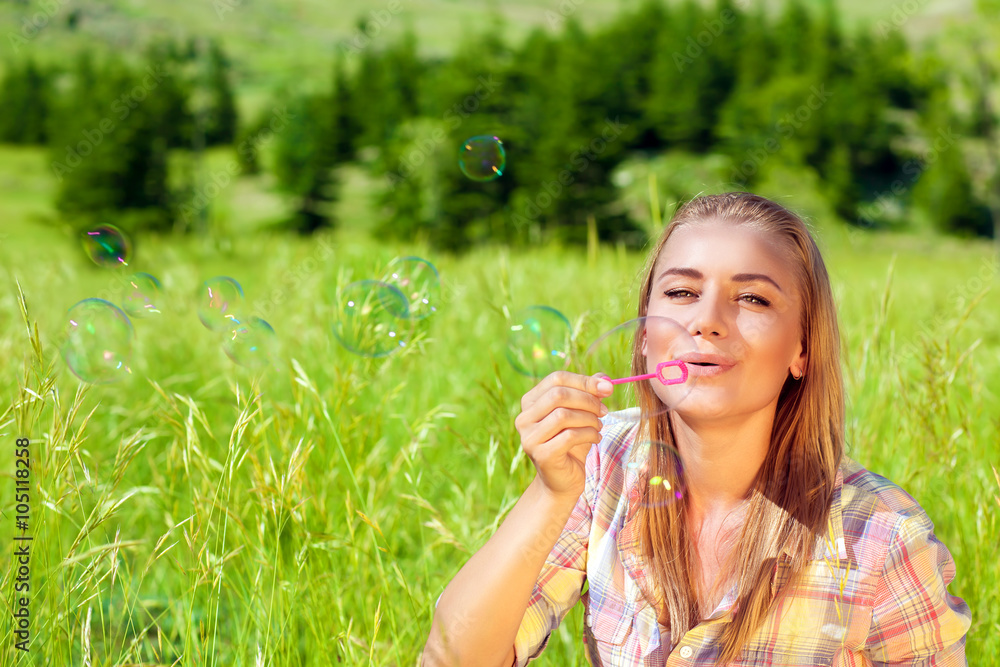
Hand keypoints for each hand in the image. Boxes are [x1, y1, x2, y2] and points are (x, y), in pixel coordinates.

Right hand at [514, 371, 612, 500]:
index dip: (584, 381)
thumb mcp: (581, 414)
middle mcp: (524, 418)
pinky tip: (596, 438)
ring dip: (589, 419)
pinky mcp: (541, 454)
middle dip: (588, 400)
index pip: (556, 379)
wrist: (563, 480)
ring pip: (563, 415)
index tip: (608, 388)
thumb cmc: (571, 443)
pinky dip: (589, 434)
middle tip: (604, 410)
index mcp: (530, 402)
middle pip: (558, 395)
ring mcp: (529, 437)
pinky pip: (570, 436)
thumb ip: (589, 394)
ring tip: (598, 426)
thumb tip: (604, 378)